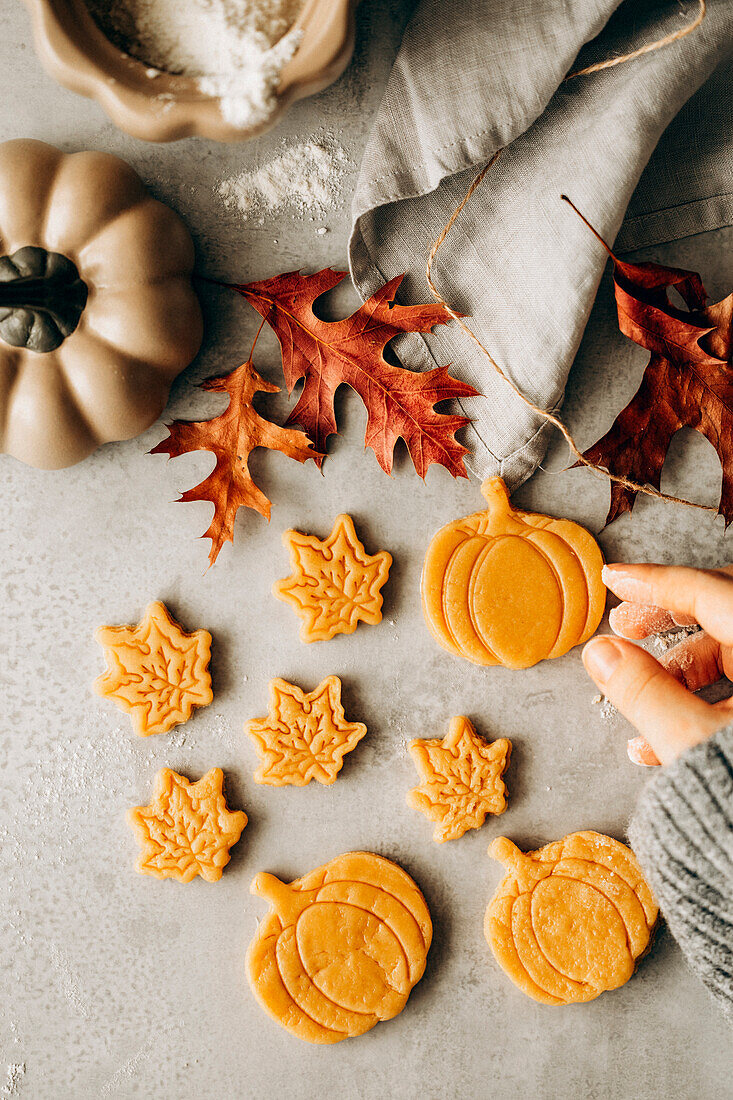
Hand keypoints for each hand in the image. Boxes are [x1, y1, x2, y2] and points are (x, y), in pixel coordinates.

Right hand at [582, 563, 732, 765]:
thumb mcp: (696, 742)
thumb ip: (644, 693)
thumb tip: (602, 653)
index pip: (709, 592)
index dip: (655, 583)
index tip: (616, 578)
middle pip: (725, 615)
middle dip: (668, 621)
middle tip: (626, 625)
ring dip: (680, 673)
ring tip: (635, 693)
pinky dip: (705, 705)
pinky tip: (658, 741)